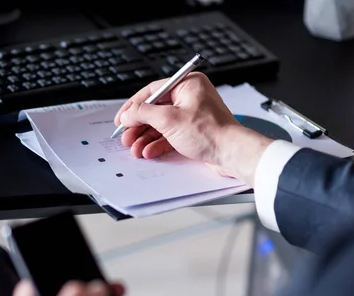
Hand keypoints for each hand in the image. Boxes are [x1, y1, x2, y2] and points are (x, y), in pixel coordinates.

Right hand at [114, 72, 273, 185]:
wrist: (231, 153)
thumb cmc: (210, 132)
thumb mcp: (169, 120)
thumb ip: (143, 114)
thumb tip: (128, 113)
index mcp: (187, 84)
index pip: (152, 91)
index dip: (134, 105)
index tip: (122, 118)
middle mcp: (190, 96)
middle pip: (155, 109)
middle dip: (139, 126)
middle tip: (126, 136)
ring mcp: (192, 114)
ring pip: (161, 124)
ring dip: (146, 137)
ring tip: (135, 149)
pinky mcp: (193, 131)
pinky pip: (170, 135)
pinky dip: (158, 143)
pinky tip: (148, 152)